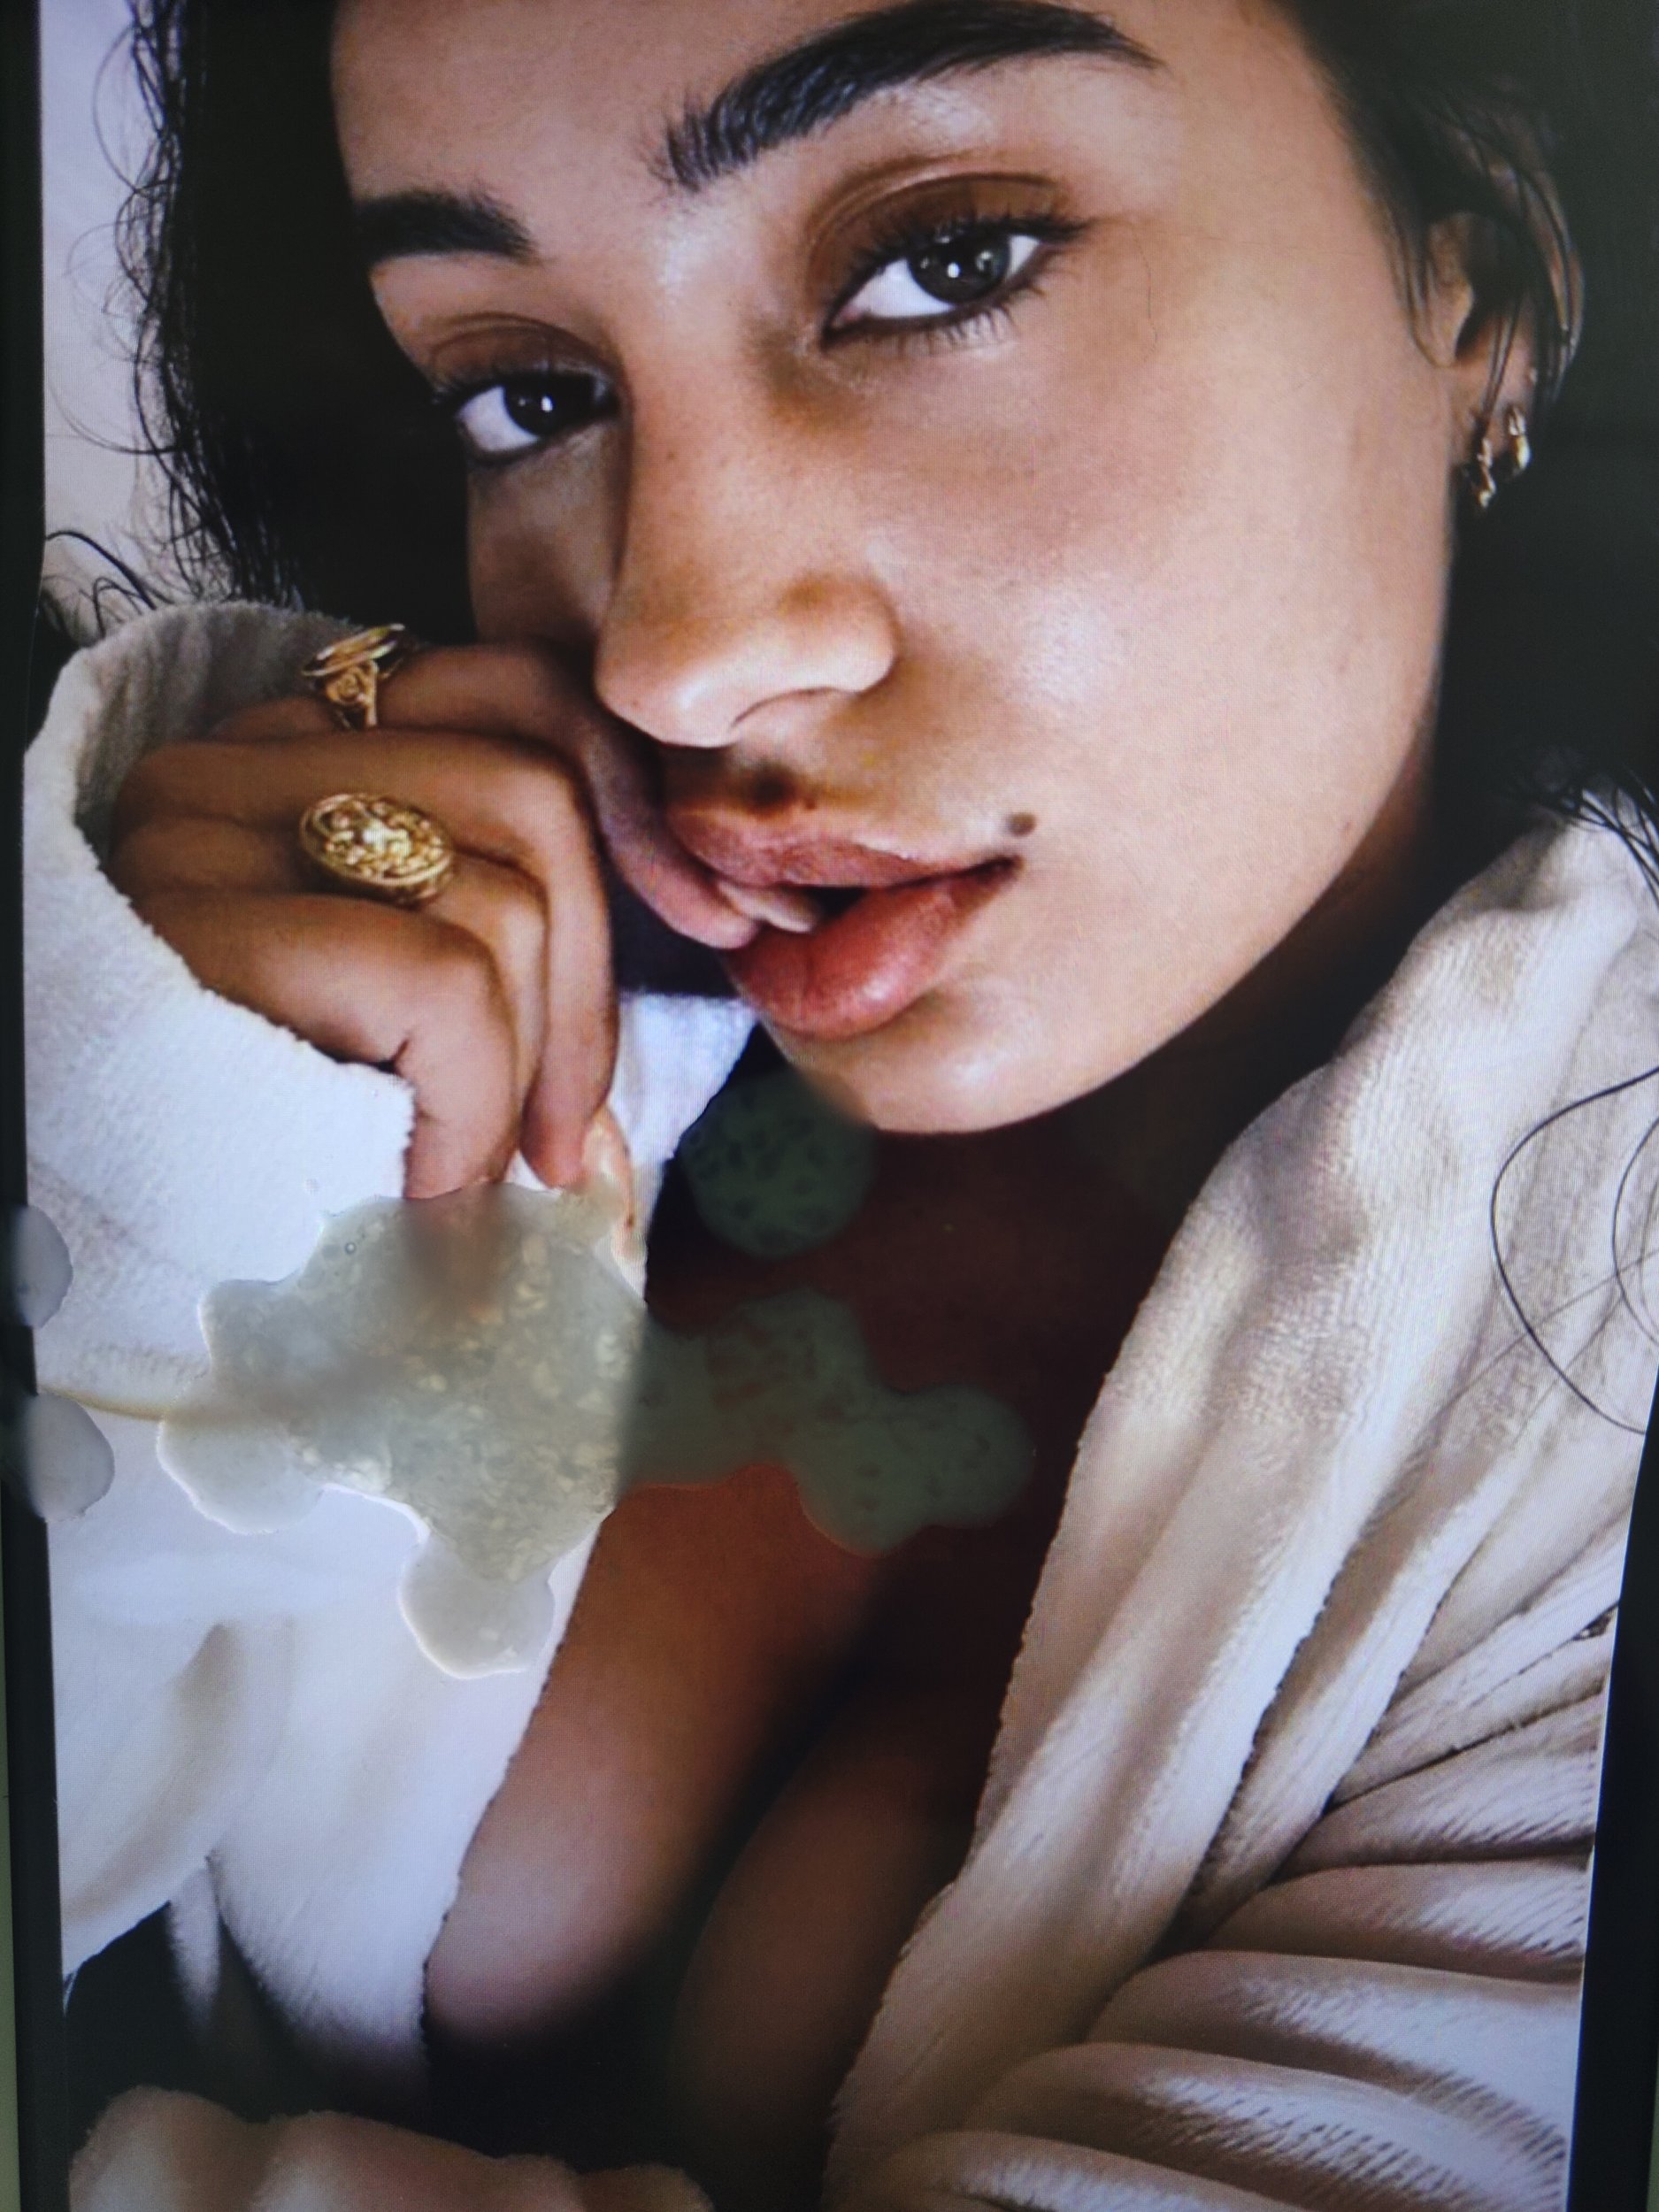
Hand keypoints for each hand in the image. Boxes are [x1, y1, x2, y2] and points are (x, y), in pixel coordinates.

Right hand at [109, 640, 755, 1196]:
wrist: (106, 1237)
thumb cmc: (280, 1126)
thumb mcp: (407, 1003)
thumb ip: (510, 914)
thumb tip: (701, 911)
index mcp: (292, 747)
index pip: (516, 694)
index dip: (634, 808)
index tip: (701, 928)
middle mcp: (234, 763)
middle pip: (535, 797)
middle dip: (593, 993)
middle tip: (560, 1136)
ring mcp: (203, 836)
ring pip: (505, 902)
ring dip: (520, 1075)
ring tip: (454, 1157)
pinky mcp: (199, 926)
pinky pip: (445, 987)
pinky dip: (469, 1105)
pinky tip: (413, 1173)